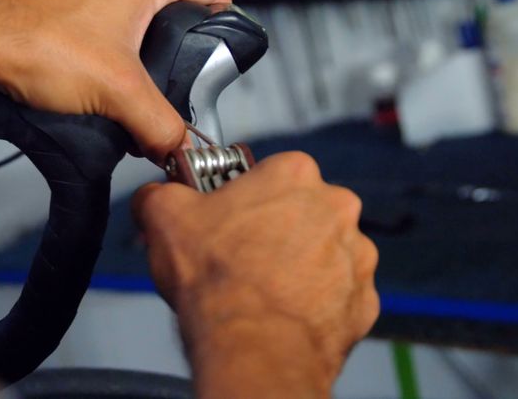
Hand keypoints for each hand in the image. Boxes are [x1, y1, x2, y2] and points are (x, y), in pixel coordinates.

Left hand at [0, 0, 229, 160]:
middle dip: (173, 49)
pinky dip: (97, 47)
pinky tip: (82, 80)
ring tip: (121, 90)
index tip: (218, 59)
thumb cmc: (33, 43)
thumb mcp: (115, 93)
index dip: (225, 23)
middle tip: (166, 86)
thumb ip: (159, 124)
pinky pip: (93, 16)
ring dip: (131, 51)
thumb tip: (178, 148)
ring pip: (128, 12)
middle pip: (171, 3)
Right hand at [131, 152, 378, 398]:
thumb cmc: (219, 280)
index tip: (226, 214)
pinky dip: (314, 301)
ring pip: (323, 251)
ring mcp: (356, 255)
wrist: (252, 346)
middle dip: (274, 228)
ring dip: (298, 264)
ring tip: (260, 287)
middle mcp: (335, 208)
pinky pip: (337, 293)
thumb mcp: (162, 216)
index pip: (270, 171)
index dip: (244, 194)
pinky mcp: (363, 300)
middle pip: (301, 209)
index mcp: (294, 174)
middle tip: (240, 253)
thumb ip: (160, 193)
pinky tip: (282, 310)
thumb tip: (154, 196)